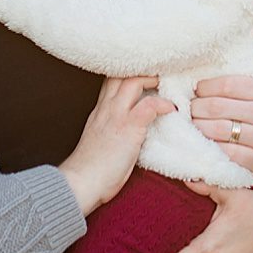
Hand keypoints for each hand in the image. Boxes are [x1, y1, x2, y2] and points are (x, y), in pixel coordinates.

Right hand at [59, 77, 174, 214]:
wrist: (81, 182)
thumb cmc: (92, 168)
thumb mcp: (100, 140)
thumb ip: (112, 129)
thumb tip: (129, 130)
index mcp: (100, 111)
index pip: (111, 81)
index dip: (128, 74)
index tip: (143, 76)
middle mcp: (106, 108)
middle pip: (121, 74)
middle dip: (141, 70)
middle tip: (158, 74)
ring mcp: (117, 116)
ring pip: (134, 82)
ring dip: (153, 79)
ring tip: (166, 85)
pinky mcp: (128, 128)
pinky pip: (149, 105)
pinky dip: (163, 103)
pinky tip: (171, 108)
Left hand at [190, 20, 252, 181]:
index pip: (227, 86)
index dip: (206, 87)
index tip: (198, 88)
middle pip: (217, 108)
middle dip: (196, 107)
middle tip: (190, 106)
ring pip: (217, 132)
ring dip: (197, 127)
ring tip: (191, 122)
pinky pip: (225, 154)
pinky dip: (209, 148)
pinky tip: (202, 142)